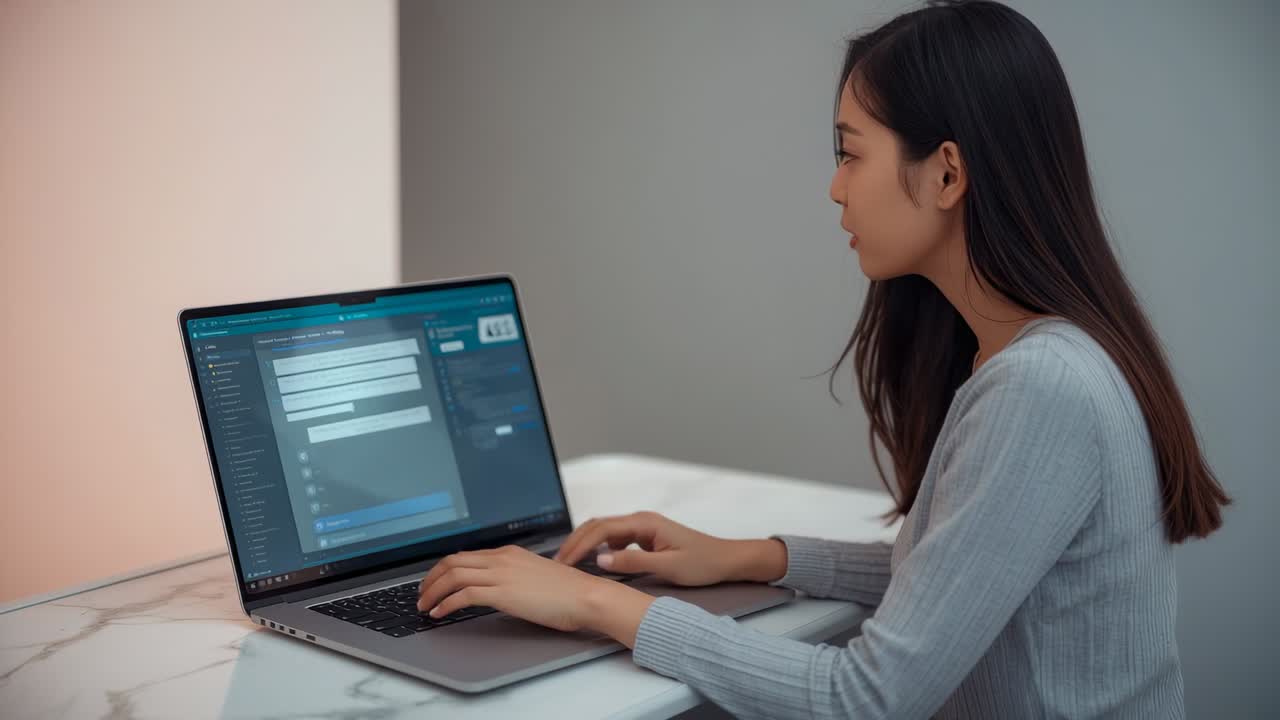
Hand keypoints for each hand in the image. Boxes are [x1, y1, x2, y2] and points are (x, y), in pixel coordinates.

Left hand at [415, 545, 652, 636]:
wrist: (586, 596)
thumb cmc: (569, 592)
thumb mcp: (536, 576)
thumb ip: (514, 577)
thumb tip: (497, 589)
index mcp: (510, 552)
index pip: (466, 555)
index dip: (443, 568)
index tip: (434, 581)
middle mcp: (502, 558)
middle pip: (452, 561)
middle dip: (430, 578)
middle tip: (421, 594)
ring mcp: (501, 573)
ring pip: (453, 575)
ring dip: (432, 592)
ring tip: (424, 606)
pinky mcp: (502, 592)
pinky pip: (463, 594)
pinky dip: (445, 604)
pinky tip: (440, 614)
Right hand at [554, 511, 784, 585]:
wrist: (726, 560)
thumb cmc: (702, 563)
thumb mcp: (667, 567)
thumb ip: (632, 563)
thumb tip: (599, 559)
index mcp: (644, 523)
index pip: (601, 528)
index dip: (579, 544)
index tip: (563, 561)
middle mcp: (640, 520)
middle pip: (598, 525)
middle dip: (575, 542)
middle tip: (557, 562)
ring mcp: (641, 528)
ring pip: (603, 532)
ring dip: (584, 544)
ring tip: (567, 563)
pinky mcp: (643, 537)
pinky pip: (614, 539)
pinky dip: (598, 548)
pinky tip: (590, 563)